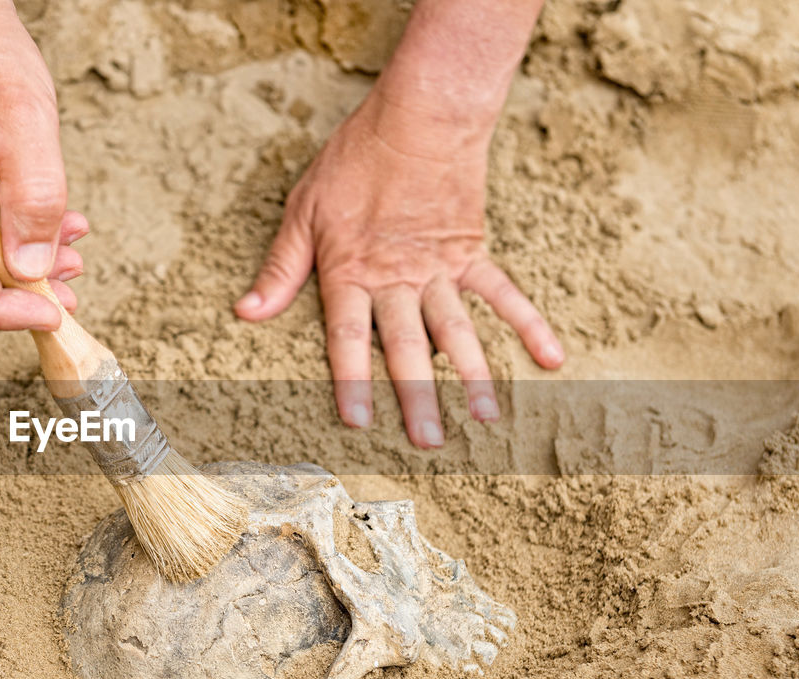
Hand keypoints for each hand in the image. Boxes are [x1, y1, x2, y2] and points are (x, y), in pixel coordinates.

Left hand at [234, 92, 562, 446]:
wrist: (419, 117)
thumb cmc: (354, 162)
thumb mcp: (303, 211)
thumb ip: (281, 268)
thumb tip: (246, 312)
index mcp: (351, 272)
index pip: (349, 337)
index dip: (352, 381)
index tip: (359, 423)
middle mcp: (397, 278)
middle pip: (408, 346)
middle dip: (418, 397)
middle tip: (431, 443)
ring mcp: (439, 268)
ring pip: (458, 330)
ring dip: (472, 376)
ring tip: (485, 419)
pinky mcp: (472, 252)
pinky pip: (504, 293)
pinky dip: (529, 324)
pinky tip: (551, 359)